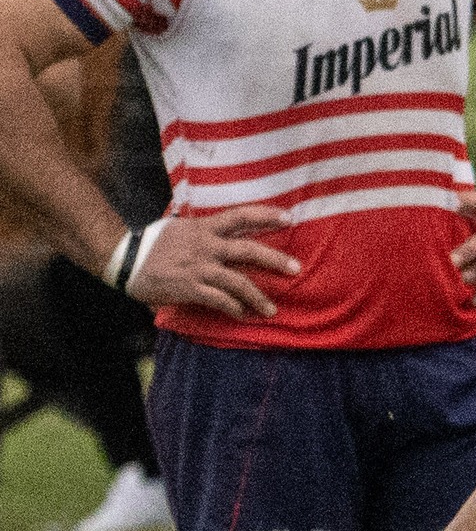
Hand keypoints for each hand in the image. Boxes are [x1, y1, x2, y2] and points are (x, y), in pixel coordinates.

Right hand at [131, 206, 299, 317]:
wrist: (125, 260)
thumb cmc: (154, 245)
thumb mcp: (181, 228)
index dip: (265, 215)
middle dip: (274, 259)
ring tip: (271, 310)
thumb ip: (206, 231)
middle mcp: (205, 245)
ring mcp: (199, 267)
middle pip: (247, 249)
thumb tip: (229, 231)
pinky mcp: (190, 288)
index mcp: (204, 227)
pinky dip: (234, 309)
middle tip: (295, 268)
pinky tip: (242, 315)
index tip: (289, 217)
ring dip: (258, 297)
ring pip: (237, 281)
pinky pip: (219, 300)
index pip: (240, 216)